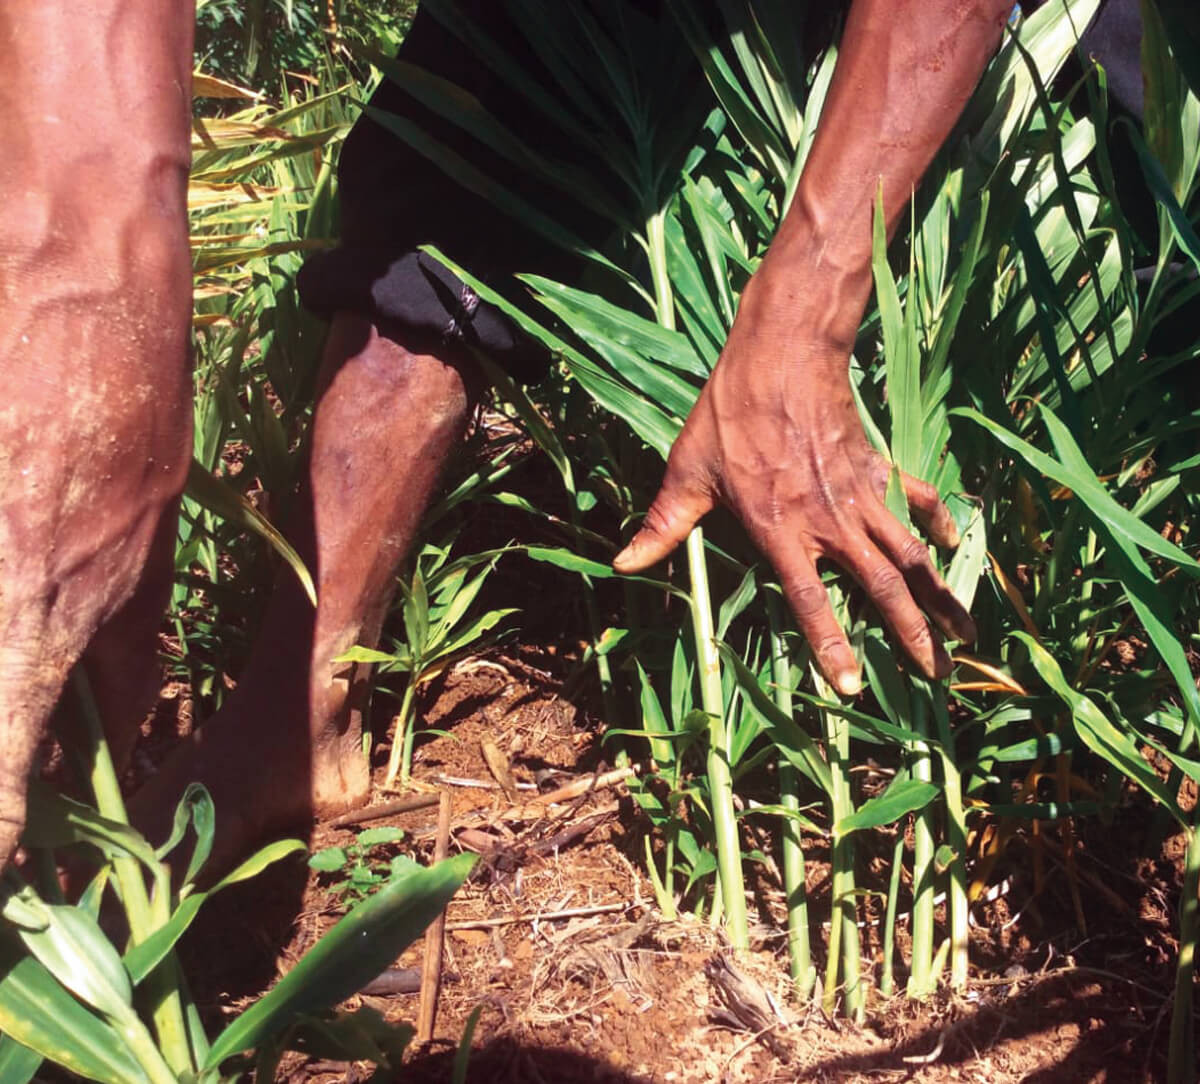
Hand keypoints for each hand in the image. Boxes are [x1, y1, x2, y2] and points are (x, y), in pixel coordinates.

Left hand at [613, 272, 975, 696]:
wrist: (782, 353)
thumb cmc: (728, 415)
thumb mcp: (687, 472)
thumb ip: (662, 525)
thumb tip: (621, 564)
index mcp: (780, 529)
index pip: (811, 601)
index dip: (831, 646)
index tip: (852, 687)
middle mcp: (829, 520)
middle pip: (882, 588)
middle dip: (914, 634)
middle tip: (939, 674)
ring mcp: (860, 494)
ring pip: (912, 554)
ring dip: (941, 595)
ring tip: (966, 635)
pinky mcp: (878, 466)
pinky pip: (917, 499)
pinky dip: (937, 521)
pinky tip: (952, 547)